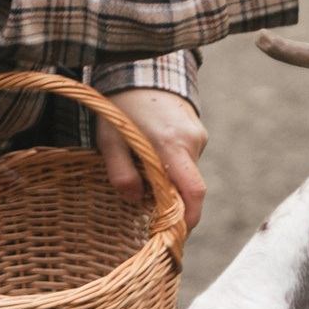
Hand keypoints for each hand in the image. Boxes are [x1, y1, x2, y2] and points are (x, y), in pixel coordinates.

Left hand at [97, 88, 206, 231]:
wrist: (140, 70)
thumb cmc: (120, 108)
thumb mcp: (110, 140)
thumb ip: (121, 174)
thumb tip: (137, 201)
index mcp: (171, 144)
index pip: (193, 191)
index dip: (189, 219)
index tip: (176, 237)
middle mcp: (192, 140)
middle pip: (190, 186)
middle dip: (173, 203)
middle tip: (148, 210)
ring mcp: (198, 135)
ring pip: (188, 174)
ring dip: (170, 183)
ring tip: (143, 173)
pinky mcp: (197, 132)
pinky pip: (188, 161)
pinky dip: (173, 169)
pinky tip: (153, 157)